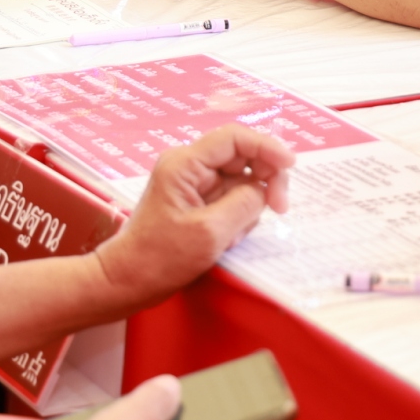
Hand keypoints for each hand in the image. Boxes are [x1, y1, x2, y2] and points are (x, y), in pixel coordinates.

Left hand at [95, 126, 295, 312]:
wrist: (128, 281)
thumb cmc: (159, 258)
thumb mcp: (210, 233)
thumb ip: (245, 203)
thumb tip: (264, 189)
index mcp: (184, 164)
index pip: (235, 137)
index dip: (267, 146)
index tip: (291, 165)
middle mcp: (189, 166)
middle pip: (243, 156)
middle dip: (265, 180)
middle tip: (280, 208)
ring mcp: (193, 184)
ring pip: (241, 181)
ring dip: (249, 207)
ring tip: (233, 236)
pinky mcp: (198, 201)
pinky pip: (232, 199)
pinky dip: (239, 218)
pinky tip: (226, 239)